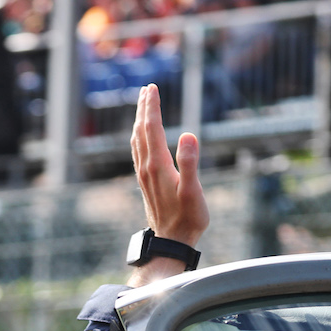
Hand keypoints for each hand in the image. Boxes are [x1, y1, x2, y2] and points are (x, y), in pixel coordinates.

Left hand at [128, 83, 208, 286]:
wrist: (171, 242)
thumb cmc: (187, 218)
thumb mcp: (193, 191)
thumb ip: (190, 163)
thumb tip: (188, 135)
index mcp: (158, 165)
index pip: (152, 129)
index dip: (152, 107)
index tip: (152, 88)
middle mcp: (147, 167)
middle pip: (142, 131)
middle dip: (144, 108)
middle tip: (148, 89)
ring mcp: (144, 175)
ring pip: (137, 141)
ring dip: (140, 121)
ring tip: (143, 106)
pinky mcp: (146, 183)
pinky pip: (138, 152)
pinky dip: (139, 137)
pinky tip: (141, 136)